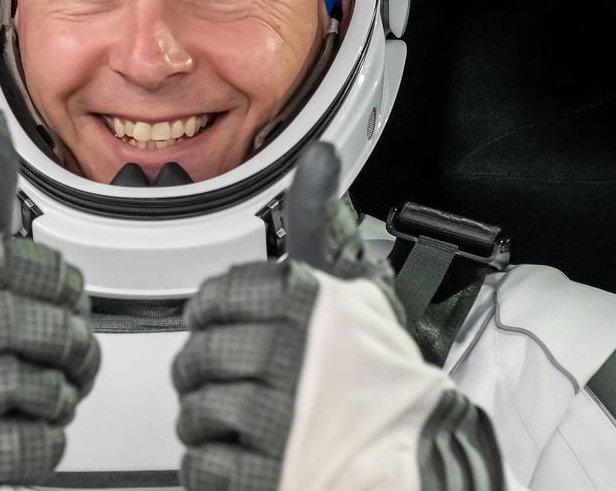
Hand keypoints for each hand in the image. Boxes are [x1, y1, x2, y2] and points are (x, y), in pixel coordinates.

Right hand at [0, 109, 99, 490]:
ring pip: (60, 389)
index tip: (47, 301)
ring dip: (54, 394)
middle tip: (49, 351)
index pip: (58, 277)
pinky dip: (40, 437)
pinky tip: (17, 423)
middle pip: (67, 336)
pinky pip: (44, 442)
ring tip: (29, 388)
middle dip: (65, 347)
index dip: (58, 294)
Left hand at [172, 143, 502, 490]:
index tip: (229, 330)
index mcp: (302, 301)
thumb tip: (319, 156)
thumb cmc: (382, 378)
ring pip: (195, 411)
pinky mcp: (261, 477)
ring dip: (213, 424)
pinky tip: (249, 459)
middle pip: (197, 358)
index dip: (216, 320)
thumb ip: (321, 223)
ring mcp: (273, 419)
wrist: (419, 464)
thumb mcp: (357, 286)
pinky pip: (201, 466)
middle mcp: (286, 353)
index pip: (214, 299)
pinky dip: (216, 467)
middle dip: (210, 376)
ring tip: (250, 426)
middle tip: (240, 384)